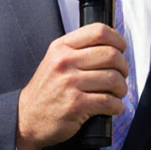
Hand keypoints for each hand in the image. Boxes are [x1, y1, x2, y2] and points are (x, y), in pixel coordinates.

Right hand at [16, 23, 128, 149]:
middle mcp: (65, 62)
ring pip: (113, 79)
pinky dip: (117, 106)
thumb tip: (111, 46)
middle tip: (122, 74)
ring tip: (118, 92)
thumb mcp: (54, 60)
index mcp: (61, 47)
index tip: (121, 48)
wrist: (27, 118)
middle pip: (111, 55)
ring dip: (121, 88)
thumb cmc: (46, 90)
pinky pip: (108, 102)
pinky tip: (113, 107)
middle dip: (123, 67)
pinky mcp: (76, 105)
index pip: (98, 31)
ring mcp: (70, 83)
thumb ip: (77, 50)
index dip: (117, 39)